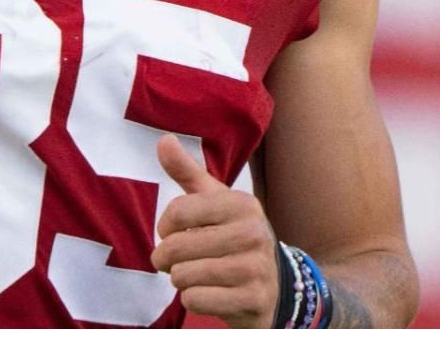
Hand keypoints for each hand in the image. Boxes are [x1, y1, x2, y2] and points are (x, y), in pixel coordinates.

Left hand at [150, 134, 279, 327]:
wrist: (276, 286)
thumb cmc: (234, 238)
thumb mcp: (217, 202)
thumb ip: (188, 172)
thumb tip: (163, 139)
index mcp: (242, 204)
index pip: (178, 211)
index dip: (164, 227)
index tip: (171, 233)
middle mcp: (253, 233)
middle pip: (177, 247)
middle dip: (165, 259)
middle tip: (174, 261)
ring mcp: (255, 268)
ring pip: (183, 276)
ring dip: (180, 280)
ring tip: (195, 275)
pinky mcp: (252, 300)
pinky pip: (195, 300)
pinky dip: (192, 299)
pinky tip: (209, 293)